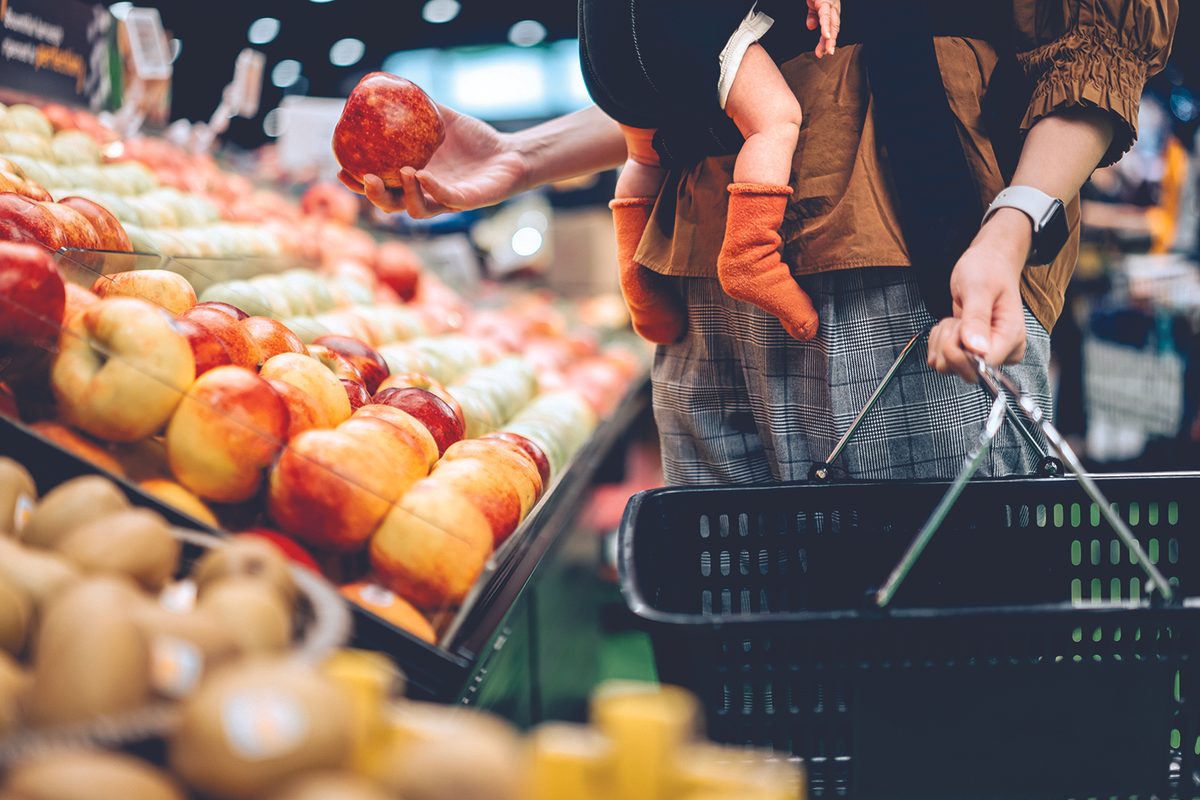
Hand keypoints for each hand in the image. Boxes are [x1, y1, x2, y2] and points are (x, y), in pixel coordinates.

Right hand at [338, 104, 528, 218]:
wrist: (510, 154)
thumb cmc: (475, 141)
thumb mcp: (442, 120)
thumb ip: (419, 107)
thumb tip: (390, 86)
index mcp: (414, 178)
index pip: (380, 186)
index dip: (358, 183)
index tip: (340, 169)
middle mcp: (427, 194)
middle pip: (392, 206)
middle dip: (374, 196)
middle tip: (363, 177)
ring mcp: (446, 201)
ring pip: (416, 210)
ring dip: (404, 194)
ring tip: (401, 171)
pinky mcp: (467, 203)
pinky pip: (446, 201)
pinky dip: (433, 190)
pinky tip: (424, 175)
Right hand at [806, 0, 840, 57]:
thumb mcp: (812, 5)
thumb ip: (812, 15)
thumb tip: (811, 27)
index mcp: (831, 9)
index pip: (831, 27)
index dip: (828, 40)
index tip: (823, 52)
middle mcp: (833, 7)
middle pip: (834, 27)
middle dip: (831, 42)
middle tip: (828, 54)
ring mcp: (831, 4)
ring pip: (832, 23)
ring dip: (830, 38)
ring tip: (828, 49)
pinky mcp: (825, 1)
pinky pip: (826, 15)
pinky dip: (826, 26)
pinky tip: (826, 35)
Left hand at [927, 208, 1031, 382]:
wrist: (989, 263)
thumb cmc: (988, 270)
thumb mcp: (978, 288)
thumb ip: (976, 319)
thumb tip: (977, 350)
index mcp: (1012, 339)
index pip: (981, 366)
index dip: (960, 352)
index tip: (958, 326)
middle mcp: (1002, 353)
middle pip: (963, 371)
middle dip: (949, 344)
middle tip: (957, 319)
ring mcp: (985, 355)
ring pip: (948, 366)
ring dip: (942, 340)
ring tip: (957, 317)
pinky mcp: (970, 354)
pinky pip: (942, 360)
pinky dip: (939, 341)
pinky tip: (952, 324)